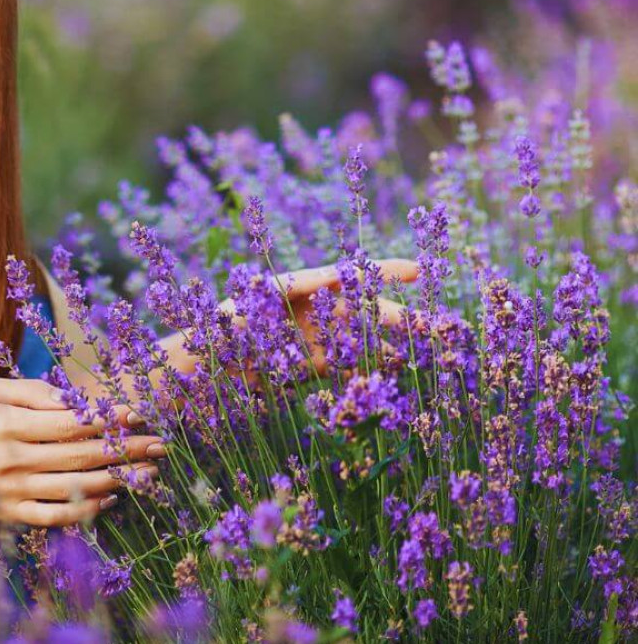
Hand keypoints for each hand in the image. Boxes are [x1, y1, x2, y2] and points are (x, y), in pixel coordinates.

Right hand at [0, 378, 164, 525]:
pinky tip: (110, 500)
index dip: (106, 418)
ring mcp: (12, 491)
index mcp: (7, 423)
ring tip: (147, 473)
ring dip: (115, 479)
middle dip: (124, 449)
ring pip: (73, 487)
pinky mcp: (10, 515)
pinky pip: (55, 517)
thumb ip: (32, 391)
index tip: (138, 413)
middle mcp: (11, 459)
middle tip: (159, 444)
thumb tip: (73, 399)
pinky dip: (85, 511)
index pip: (68, 422)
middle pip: (79, 455)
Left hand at [224, 256, 420, 378]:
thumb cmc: (228, 315)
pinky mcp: (311, 365)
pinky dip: (368, 370)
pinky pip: (346, 366)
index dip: (386, 271)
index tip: (418, 269)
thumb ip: (296, 285)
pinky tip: (390, 374)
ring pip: (364, 340)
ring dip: (392, 346)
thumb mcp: (260, 294)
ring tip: (425, 352)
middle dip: (402, 317)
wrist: (206, 357)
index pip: (353, 275)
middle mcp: (317, 310)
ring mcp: (317, 338)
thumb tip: (332, 275)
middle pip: (368, 311)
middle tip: (436, 325)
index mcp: (307, 285)